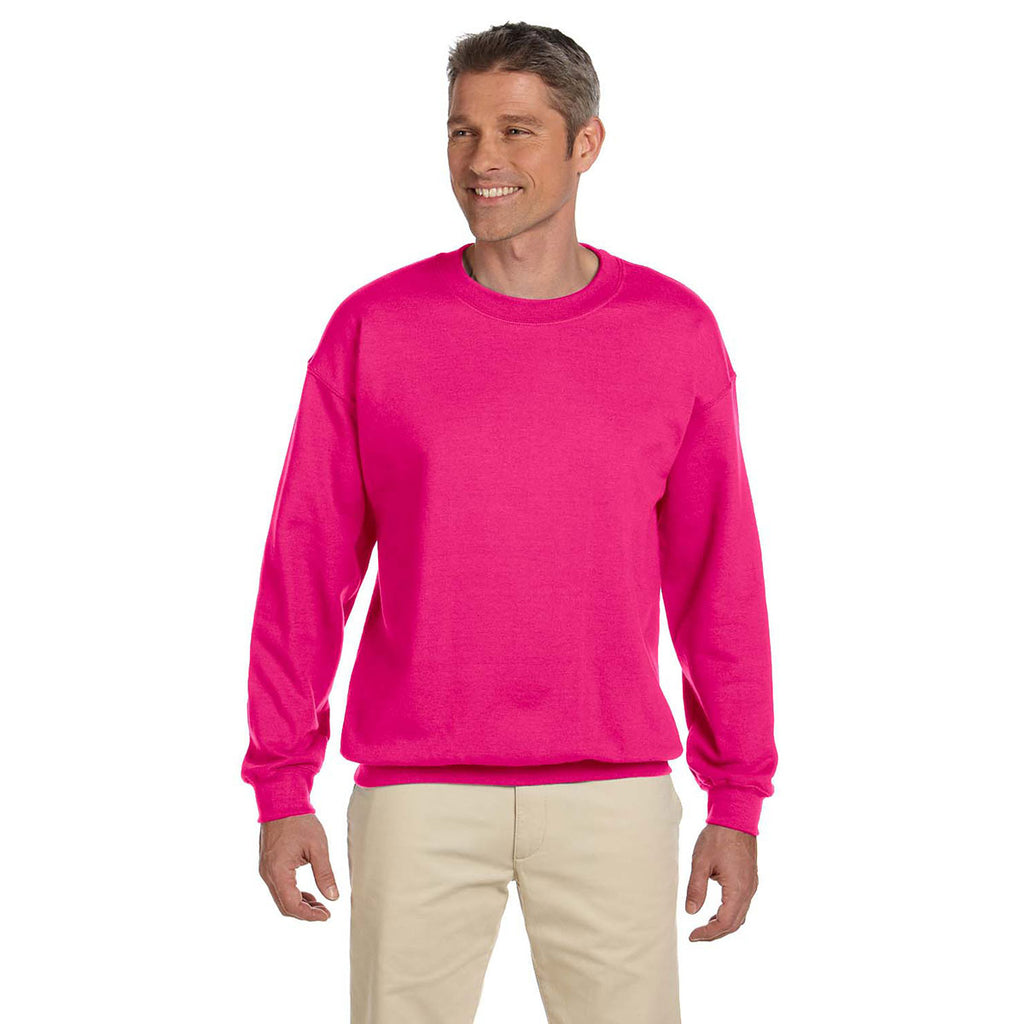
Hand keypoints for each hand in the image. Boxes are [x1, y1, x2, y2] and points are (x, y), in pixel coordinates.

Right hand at [258, 813, 339, 920]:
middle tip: (325, 912)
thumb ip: (325, 874)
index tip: (326, 916)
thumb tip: (333, 897)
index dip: (309, 915)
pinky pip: (279, 887)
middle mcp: (268, 874)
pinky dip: (293, 894)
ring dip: (299, 904)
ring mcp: (265, 870)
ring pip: (281, 898)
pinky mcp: (268, 865)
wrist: (281, 801)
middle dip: (305, 913)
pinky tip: (309, 893)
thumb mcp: (317, 847)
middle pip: (284, 906)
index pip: (292, 905)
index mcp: (278, 871)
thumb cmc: (300, 821)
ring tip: (320, 904)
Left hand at [684, 823, 757, 940]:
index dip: (708, 932)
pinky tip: (716, 911)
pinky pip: (742, 905)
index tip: (692, 935)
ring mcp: (752, 885)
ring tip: (704, 926)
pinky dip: (730, 913)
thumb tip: (691, 912)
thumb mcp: (700, 862)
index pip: (724, 922)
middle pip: (734, 923)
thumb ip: (696, 888)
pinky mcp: (750, 880)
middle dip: (715, 933)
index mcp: (737, 888)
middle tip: (696, 935)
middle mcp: (749, 891)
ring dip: (723, 925)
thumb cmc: (717, 837)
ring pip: (740, 916)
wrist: (736, 817)